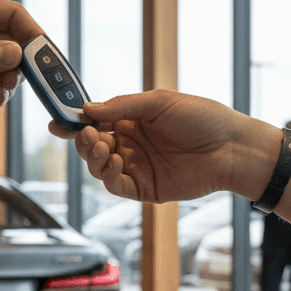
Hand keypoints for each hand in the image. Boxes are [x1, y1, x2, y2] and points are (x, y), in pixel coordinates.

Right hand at [50, 89, 276, 202]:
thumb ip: (122, 106)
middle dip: (84, 141)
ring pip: (99, 167)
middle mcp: (131, 144)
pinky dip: (107, 176)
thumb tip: (88, 109)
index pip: (95, 122)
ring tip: (104, 147)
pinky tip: (113, 163)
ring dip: (94, 158)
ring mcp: (137, 167)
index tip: (58, 122)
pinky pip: (116, 186)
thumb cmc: (203, 118)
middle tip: (89, 134)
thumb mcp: (160, 102)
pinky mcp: (145, 189)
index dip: (75, 123)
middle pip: (92, 147)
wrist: (232, 148)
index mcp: (132, 120)